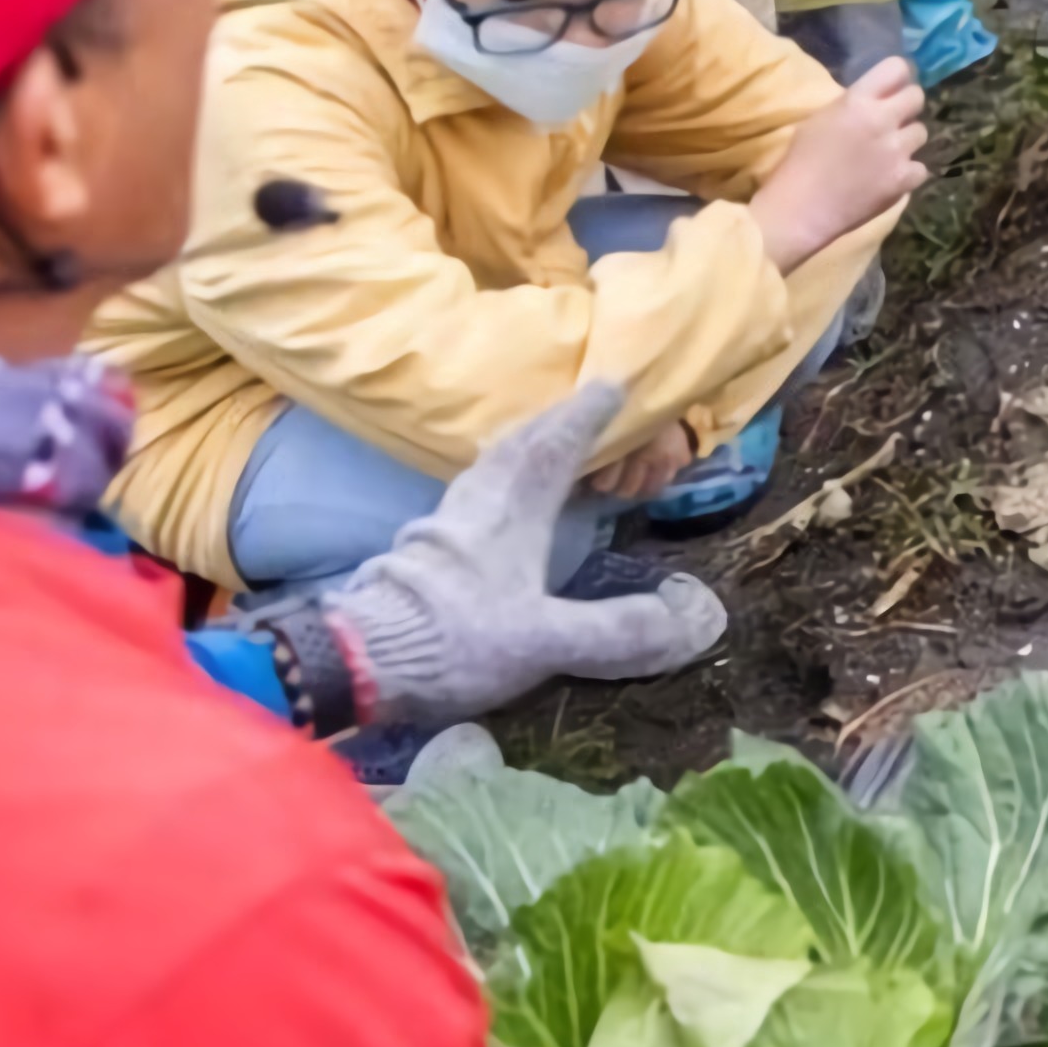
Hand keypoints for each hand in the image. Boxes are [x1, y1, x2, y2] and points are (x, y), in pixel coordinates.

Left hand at [305, 379, 732, 726]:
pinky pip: (470, 498)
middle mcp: (475, 505)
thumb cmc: (454, 639)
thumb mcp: (546, 640)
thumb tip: (690, 619)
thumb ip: (616, 630)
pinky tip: (493, 510)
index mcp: (510, 511)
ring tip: (541, 448)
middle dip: (552, 424)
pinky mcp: (419, 556)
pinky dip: (496, 484)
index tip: (611, 384)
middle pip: (516, 447)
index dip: (585, 417)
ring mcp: (441, 528)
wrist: (357, 662)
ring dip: (520, 450)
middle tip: (579, 407)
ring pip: (487, 470)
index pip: (554, 448)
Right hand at [757, 58, 936, 263]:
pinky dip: (908, 173)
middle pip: (916, 97)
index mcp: (857, 100)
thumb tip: (873, 102)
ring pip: (921, 132)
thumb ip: (852, 106)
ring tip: (889, 153)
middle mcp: (882, 120)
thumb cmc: (800, 163)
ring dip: (906, 141)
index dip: (898, 77)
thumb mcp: (821, 119)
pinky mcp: (903, 179)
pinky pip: (921, 168)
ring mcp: (896, 151)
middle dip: (906, 106)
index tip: (892, 88)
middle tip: (893, 120)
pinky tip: (891, 177)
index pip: (897, 68)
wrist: (801, 210)